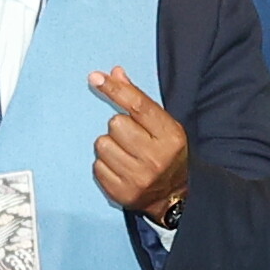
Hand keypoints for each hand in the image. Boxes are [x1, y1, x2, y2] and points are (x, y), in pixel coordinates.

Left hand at [84, 64, 188, 221]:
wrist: (173, 196)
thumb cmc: (166, 153)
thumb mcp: (162, 125)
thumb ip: (139, 100)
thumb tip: (115, 73)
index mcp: (170, 137)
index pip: (138, 106)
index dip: (115, 89)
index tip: (96, 77)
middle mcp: (156, 158)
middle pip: (116, 124)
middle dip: (118, 127)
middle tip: (131, 138)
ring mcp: (138, 178)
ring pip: (102, 144)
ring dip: (109, 146)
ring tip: (125, 154)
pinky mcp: (122, 193)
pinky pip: (97, 166)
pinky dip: (104, 165)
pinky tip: (119, 168)